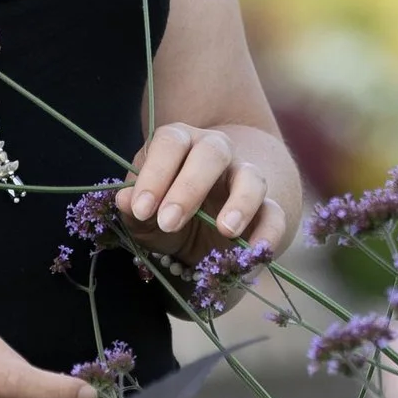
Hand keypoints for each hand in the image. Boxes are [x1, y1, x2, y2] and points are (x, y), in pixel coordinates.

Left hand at [117, 124, 275, 257]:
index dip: (154, 174)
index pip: (170, 143)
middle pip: (212, 152)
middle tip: (169, 222)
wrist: (198, 229)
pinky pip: (275, 214)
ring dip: (240, 203)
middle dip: (189, 188)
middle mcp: (215, 151)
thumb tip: (123, 202)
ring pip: (251, 177)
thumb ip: (133, 207)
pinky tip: (254, 254)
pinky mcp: (266, 207)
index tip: (140, 209)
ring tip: (224, 231)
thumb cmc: (164, 211)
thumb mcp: (143, 213)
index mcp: (179, 142)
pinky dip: (269, 234)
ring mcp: (244, 176)